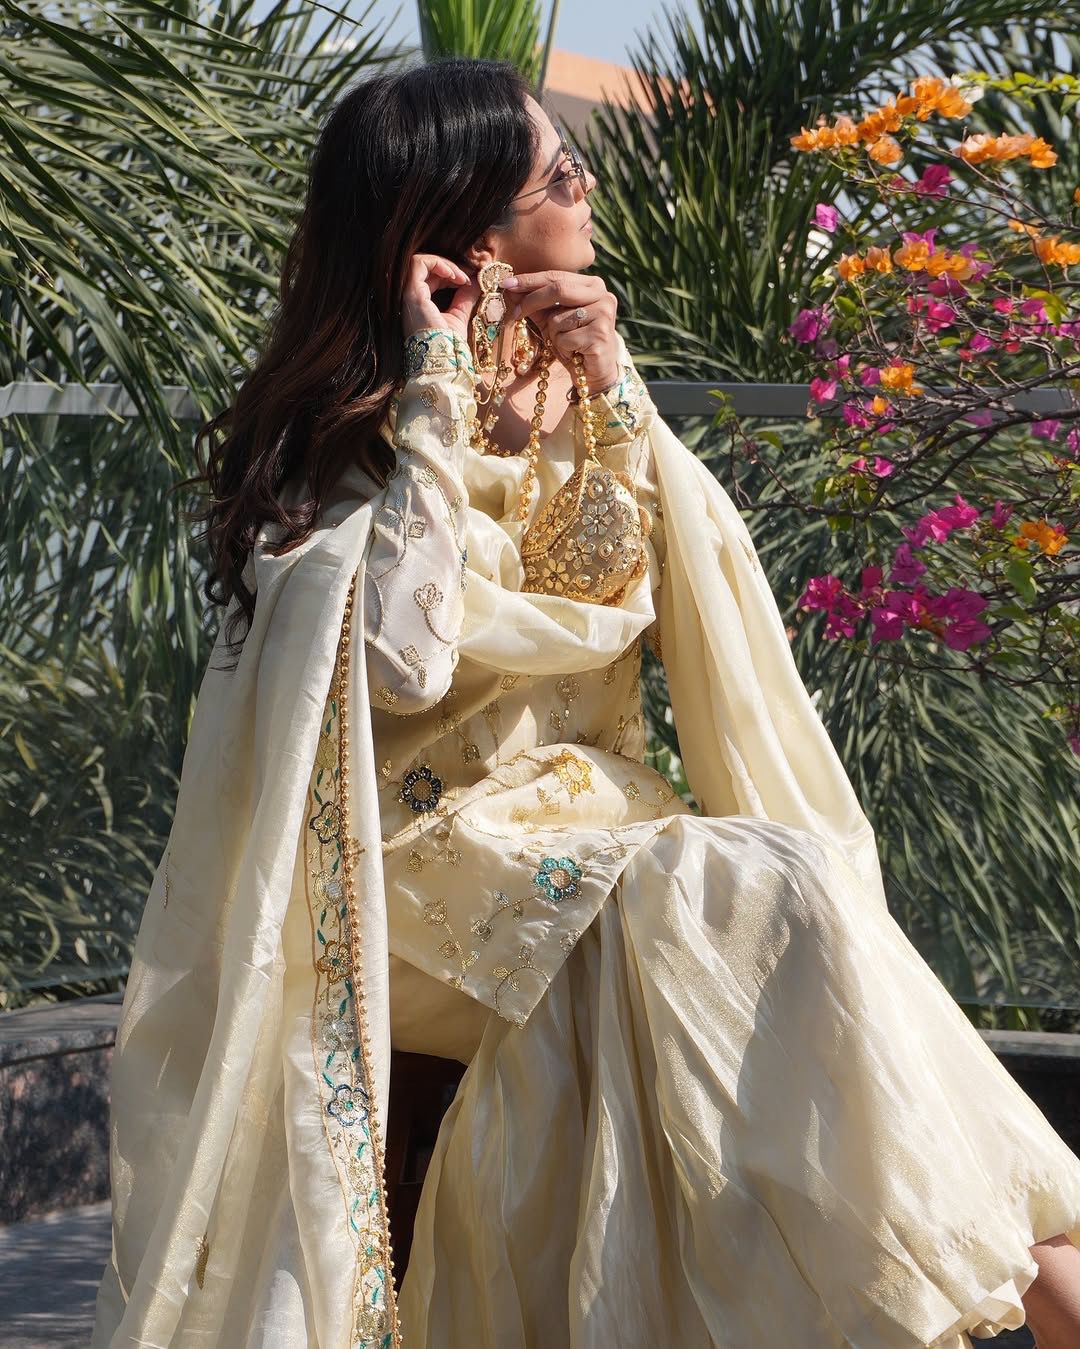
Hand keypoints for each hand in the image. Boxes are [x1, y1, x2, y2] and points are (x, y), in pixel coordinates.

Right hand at [401, 253, 479, 343]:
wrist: (444, 360)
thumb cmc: (449, 346)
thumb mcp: (459, 316)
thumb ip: (465, 298)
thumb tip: (476, 282)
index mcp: (420, 305)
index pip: (431, 279)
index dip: (449, 274)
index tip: (467, 281)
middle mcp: (411, 299)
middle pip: (426, 270)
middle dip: (449, 268)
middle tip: (468, 277)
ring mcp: (409, 295)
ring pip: (420, 263)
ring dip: (444, 264)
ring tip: (461, 277)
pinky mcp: (411, 294)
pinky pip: (418, 264)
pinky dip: (437, 263)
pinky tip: (453, 275)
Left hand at [501, 270, 620, 393]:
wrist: (594, 373)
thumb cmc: (573, 344)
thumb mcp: (551, 321)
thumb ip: (534, 304)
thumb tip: (509, 289)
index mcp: (592, 285)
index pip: (556, 276)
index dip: (530, 280)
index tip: (506, 284)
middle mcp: (603, 295)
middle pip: (558, 289)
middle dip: (531, 301)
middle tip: (514, 314)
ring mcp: (604, 314)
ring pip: (558, 318)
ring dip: (554, 335)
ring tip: (567, 345)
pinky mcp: (601, 334)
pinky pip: (565, 338)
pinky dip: (563, 348)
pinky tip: (575, 353)